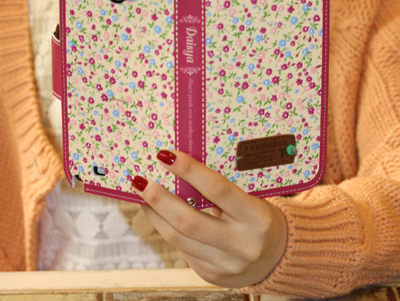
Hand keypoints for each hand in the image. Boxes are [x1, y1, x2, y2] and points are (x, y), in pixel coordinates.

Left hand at [131, 150, 287, 287]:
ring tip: (142, 197)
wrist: (277, 257)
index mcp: (256, 218)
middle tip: (140, 181)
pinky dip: (168, 231)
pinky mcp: (212, 276)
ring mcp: (226, 265)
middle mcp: (242, 245)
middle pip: (189, 220)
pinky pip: (183, 250)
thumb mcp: (249, 200)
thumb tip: (178, 170)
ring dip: (155, 215)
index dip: (189, 171)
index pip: (217, 189)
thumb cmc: (259, 218)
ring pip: (179, 238)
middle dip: (159, 199)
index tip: (166, 156)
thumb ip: (218, 192)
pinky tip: (160, 217)